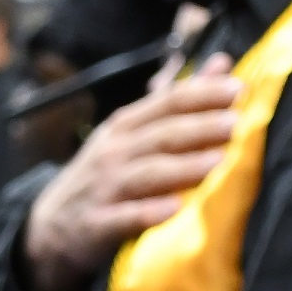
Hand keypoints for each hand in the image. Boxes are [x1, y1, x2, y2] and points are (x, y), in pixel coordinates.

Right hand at [21, 56, 240, 290]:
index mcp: (127, 125)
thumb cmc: (108, 173)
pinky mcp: (96, 225)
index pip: (168, 103)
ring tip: (217, 162)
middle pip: (161, 136)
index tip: (239, 88)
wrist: (51, 226)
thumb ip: (180, 101)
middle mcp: (114, 151)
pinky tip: (175, 208)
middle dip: (198, 127)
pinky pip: (123, 218)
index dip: (203, 94)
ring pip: (145, 174)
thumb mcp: (137, 132)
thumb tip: (223, 64)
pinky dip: (147, 213)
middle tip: (235, 123)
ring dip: (181, 167)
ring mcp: (103, 188)